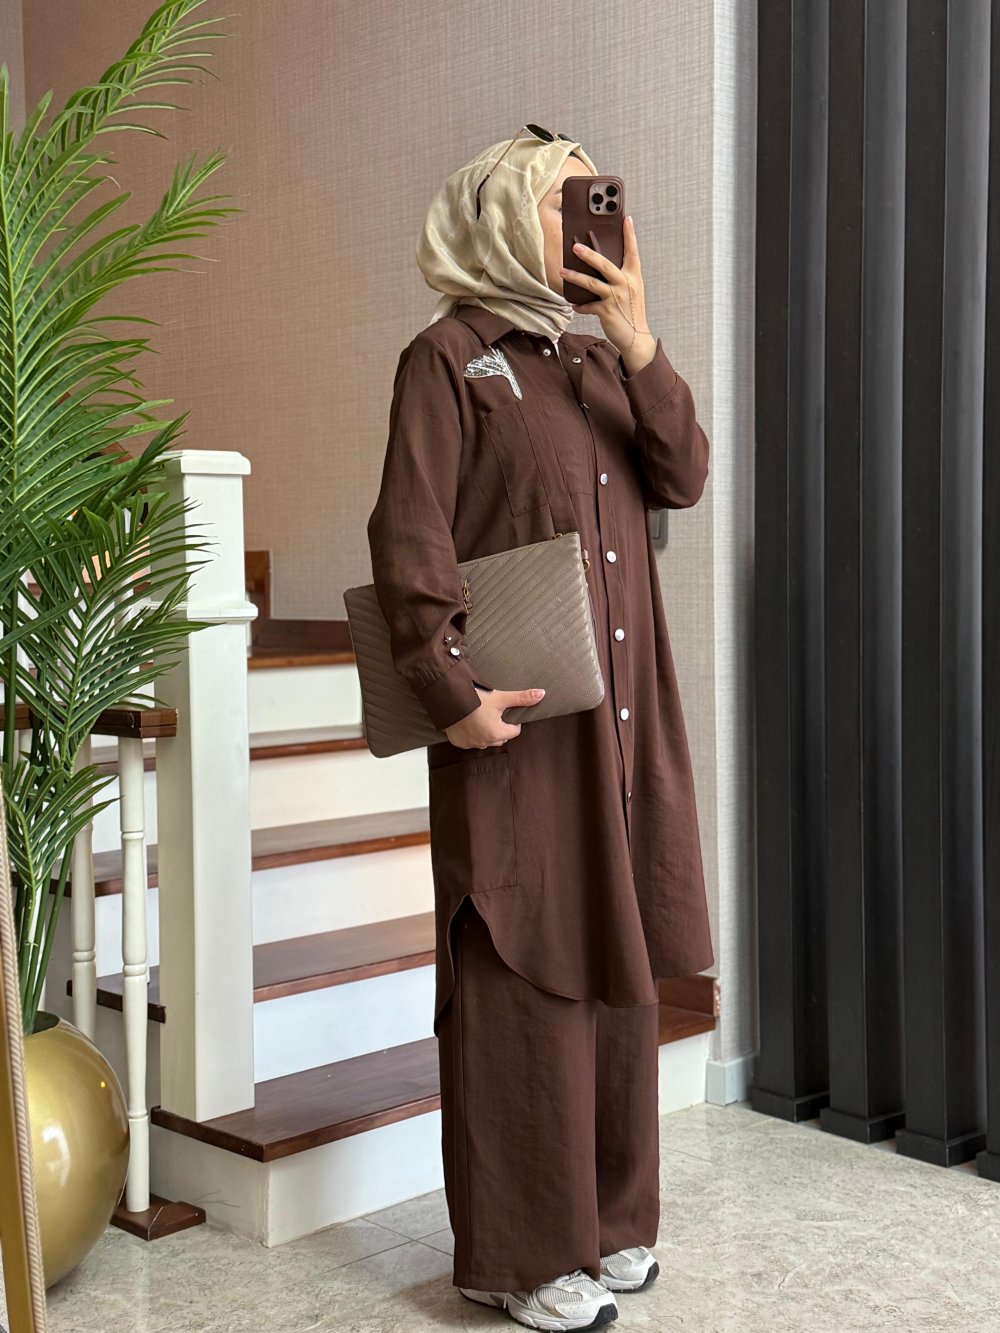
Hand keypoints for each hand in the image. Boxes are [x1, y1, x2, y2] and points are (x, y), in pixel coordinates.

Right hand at [444, 685, 545, 748]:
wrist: (447, 698)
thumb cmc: (474, 698)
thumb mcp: (500, 697)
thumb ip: (521, 698)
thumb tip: (541, 694)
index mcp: (497, 733)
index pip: (515, 730)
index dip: (512, 719)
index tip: (504, 710)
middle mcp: (484, 742)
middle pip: (501, 736)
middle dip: (500, 726)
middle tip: (493, 711)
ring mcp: (471, 743)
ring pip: (486, 740)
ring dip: (487, 731)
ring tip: (481, 715)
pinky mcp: (459, 742)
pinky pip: (471, 741)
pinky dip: (472, 733)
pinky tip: (470, 721)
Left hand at [559, 215, 654, 365]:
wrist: (636, 338)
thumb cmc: (631, 313)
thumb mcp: (631, 291)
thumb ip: (620, 278)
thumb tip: (602, 268)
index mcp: (634, 277)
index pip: (633, 252)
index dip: (630, 235)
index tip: (626, 219)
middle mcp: (626, 284)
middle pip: (605, 265)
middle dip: (589, 255)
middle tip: (575, 246)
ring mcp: (615, 297)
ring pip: (592, 283)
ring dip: (575, 276)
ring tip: (563, 271)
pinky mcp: (606, 311)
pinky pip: (588, 305)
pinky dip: (580, 306)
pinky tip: (575, 304)